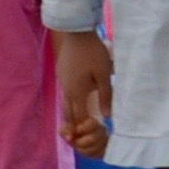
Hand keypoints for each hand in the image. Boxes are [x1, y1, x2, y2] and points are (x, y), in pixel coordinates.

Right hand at [54, 32, 114, 158]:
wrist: (76, 33)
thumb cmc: (93, 53)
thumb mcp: (104, 75)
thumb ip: (106, 96)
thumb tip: (107, 116)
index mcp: (77, 93)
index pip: (79, 117)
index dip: (84, 128)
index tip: (90, 135)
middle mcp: (67, 90)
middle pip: (69, 113)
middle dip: (74, 124)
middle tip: (80, 135)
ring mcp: (62, 81)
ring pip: (66, 102)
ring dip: (72, 112)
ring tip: (78, 120)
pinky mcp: (61, 72)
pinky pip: (66, 91)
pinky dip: (71, 99)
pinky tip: (76, 98)